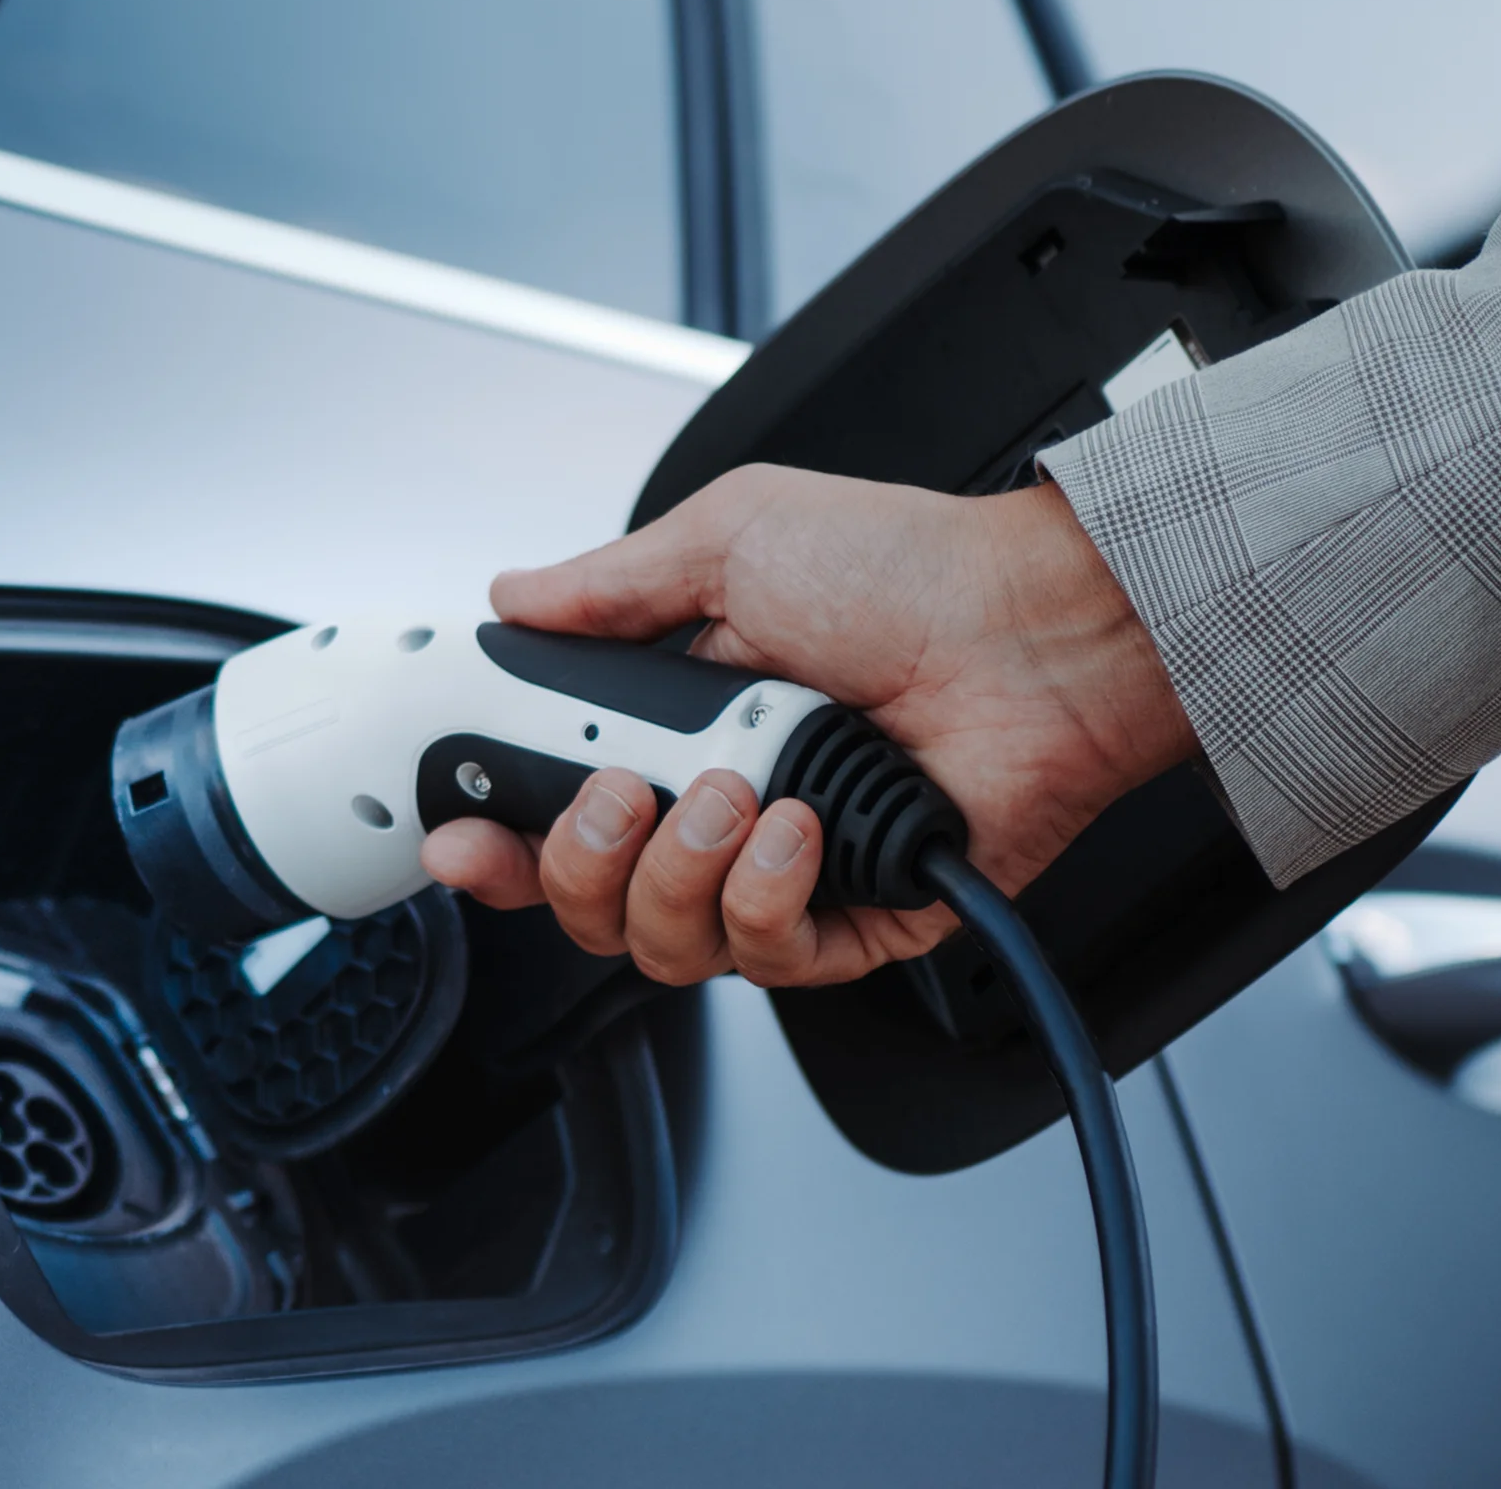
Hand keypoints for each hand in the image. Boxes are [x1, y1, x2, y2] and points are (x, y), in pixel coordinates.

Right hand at [419, 465, 1194, 986]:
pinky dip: (767, 896)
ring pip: (664, 945)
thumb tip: (518, 597)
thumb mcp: (731, 541)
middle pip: (589, 905)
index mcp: (674, 731)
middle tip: (622, 793)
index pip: (553, 821)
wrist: (1037, 629)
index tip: (463, 839)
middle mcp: (719, 815)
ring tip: (737, 792)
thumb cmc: (912, 571)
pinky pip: (768, 959)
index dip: (497, 846)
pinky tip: (800, 830)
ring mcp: (785, 876)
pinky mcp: (858, 924)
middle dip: (580, 861)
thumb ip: (608, 585)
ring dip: (680, 870)